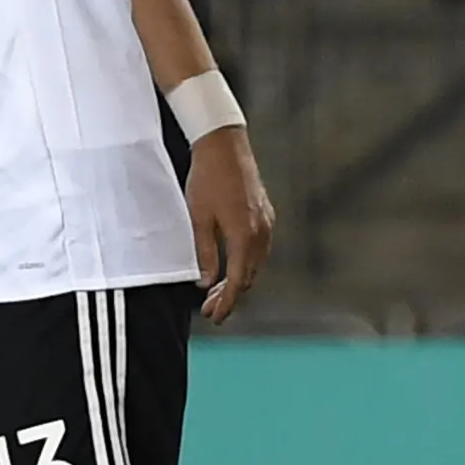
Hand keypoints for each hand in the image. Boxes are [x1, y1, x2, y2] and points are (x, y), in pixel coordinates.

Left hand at [185, 126, 274, 322]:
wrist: (225, 147)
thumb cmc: (206, 180)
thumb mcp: (197, 218)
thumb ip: (203, 252)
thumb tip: (206, 283)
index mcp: (244, 235)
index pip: (239, 280)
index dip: (227, 302)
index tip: (214, 317)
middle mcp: (261, 232)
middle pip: (250, 276)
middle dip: (231, 296)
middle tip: (209, 311)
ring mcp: (266, 224)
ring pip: (255, 264)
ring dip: (239, 281)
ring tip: (216, 294)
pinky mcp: (265, 216)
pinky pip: (258, 250)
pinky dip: (245, 265)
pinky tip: (231, 269)